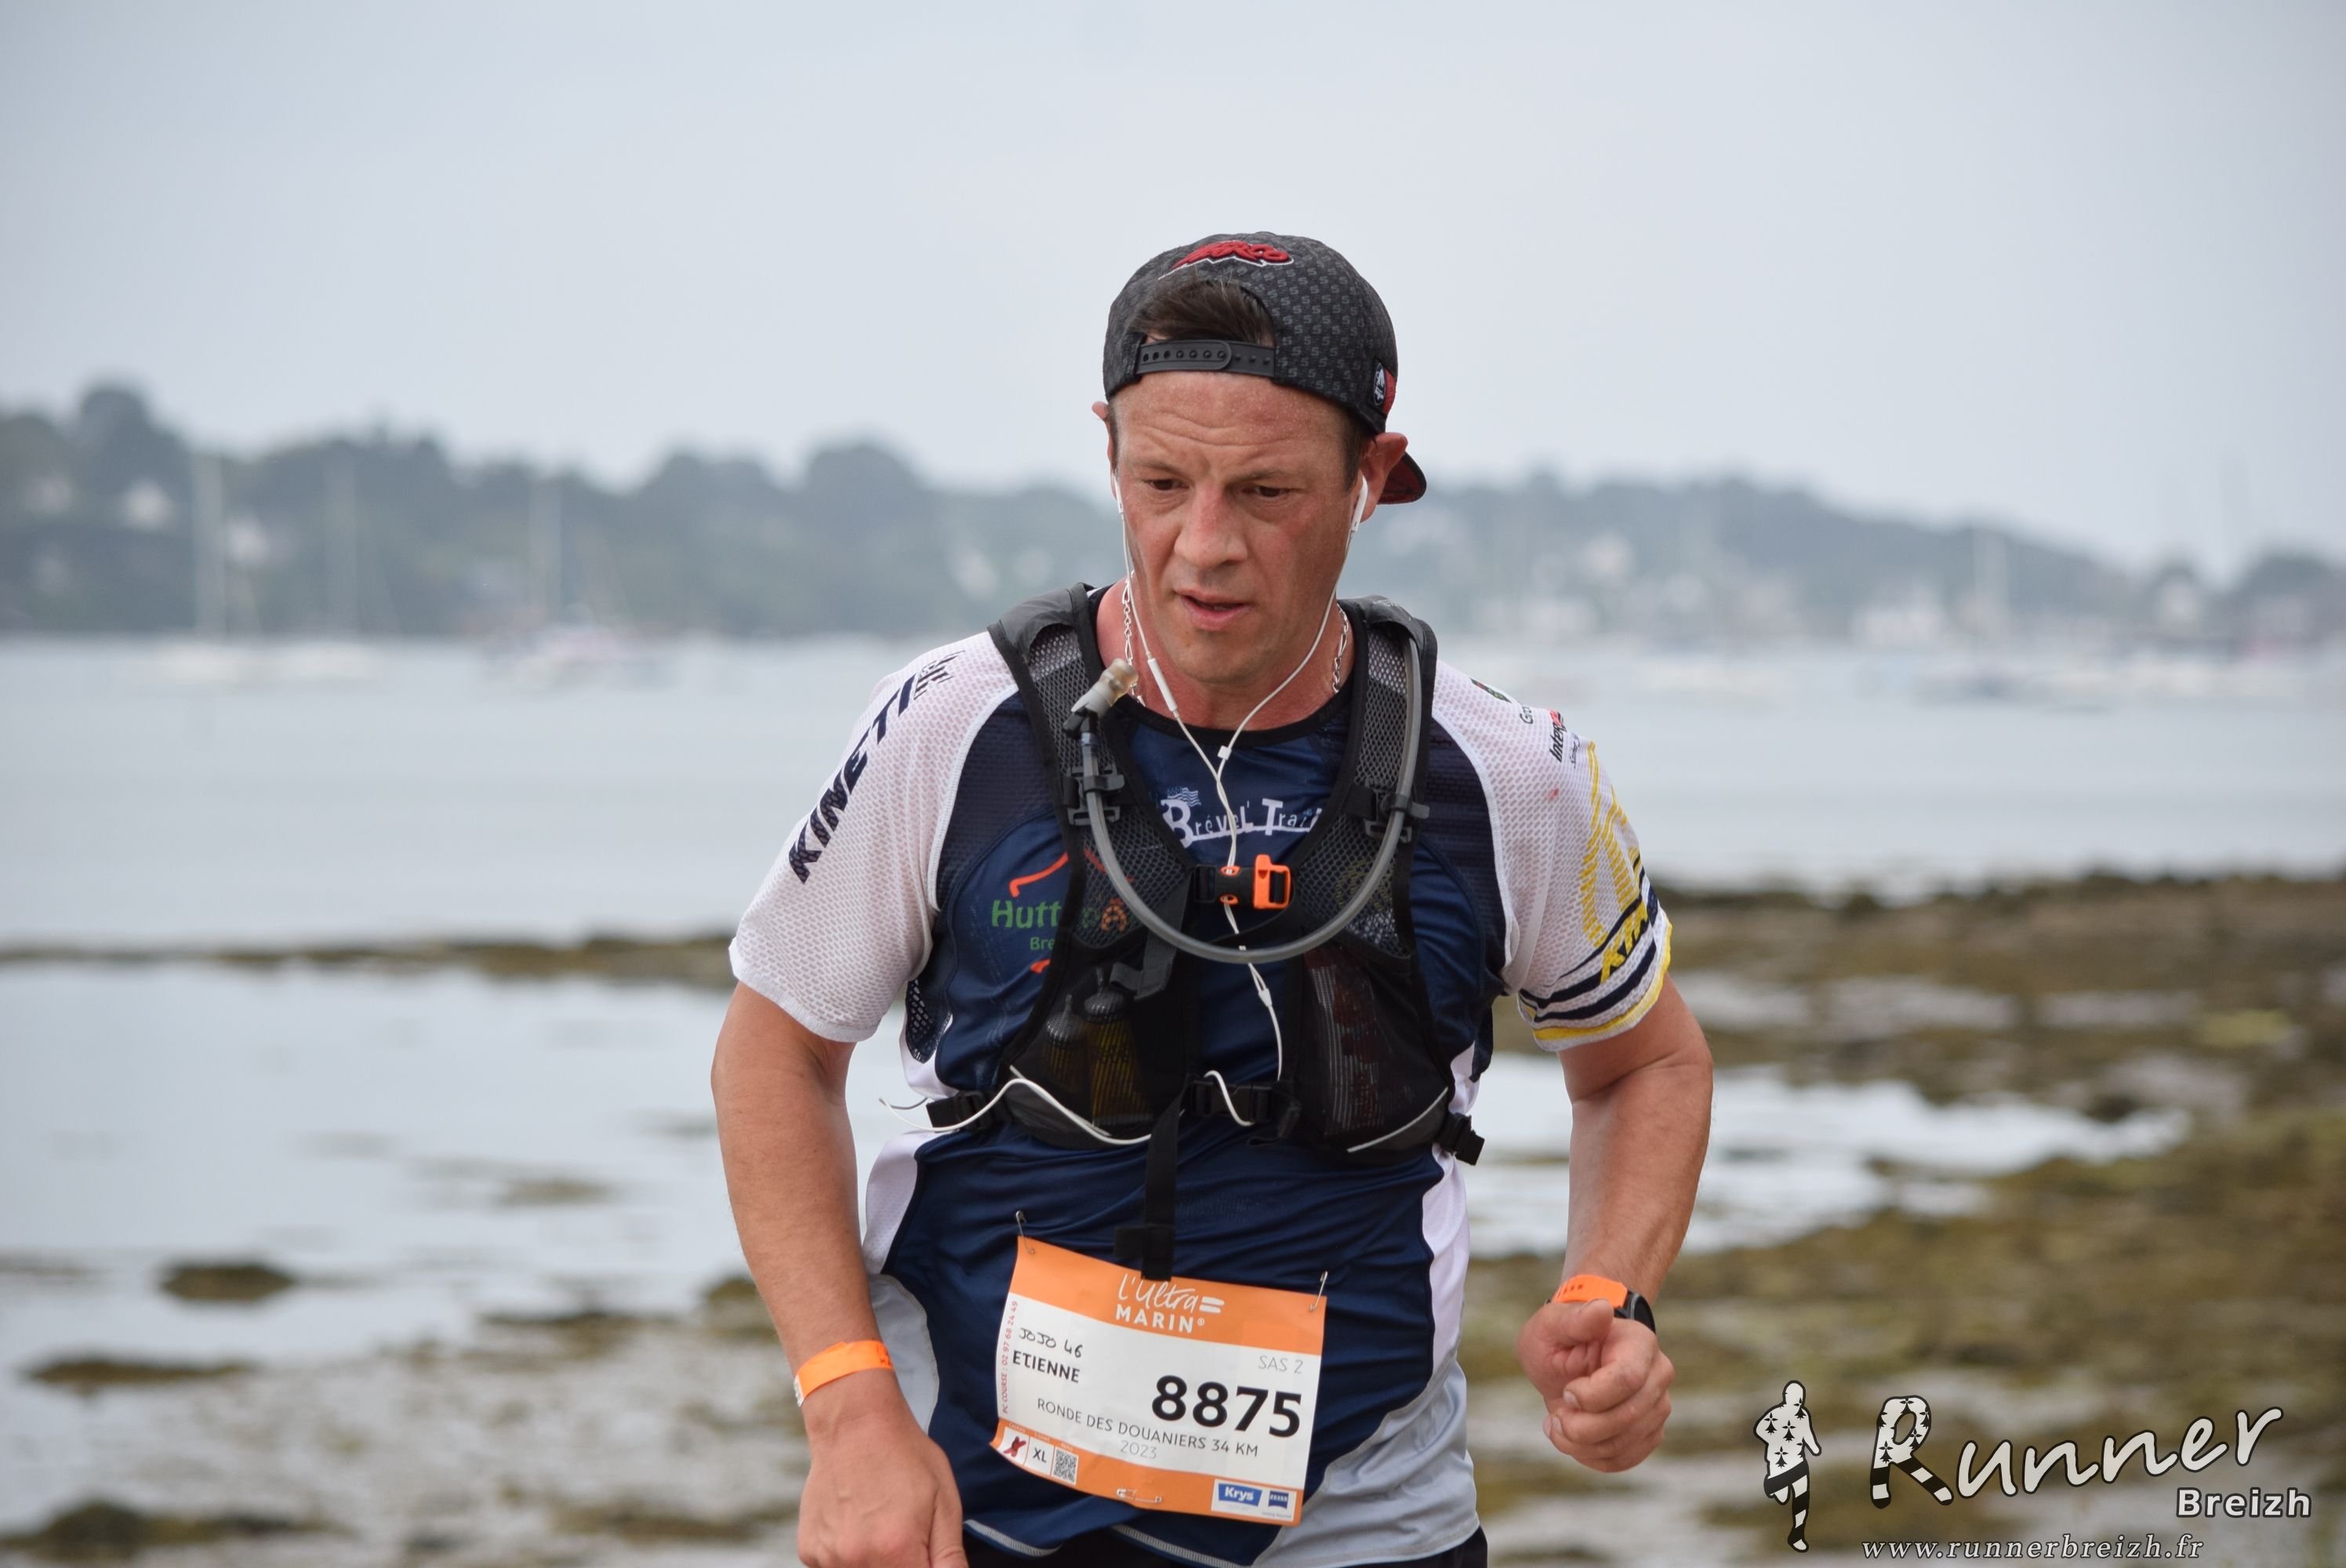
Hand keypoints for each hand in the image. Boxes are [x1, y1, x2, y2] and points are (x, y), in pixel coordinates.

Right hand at [796, 1375, 967, 1566]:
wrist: (853, 1424)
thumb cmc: (904, 1456)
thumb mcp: (944, 1500)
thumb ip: (949, 1556)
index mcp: (895, 1550)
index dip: (924, 1566)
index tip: (923, 1550)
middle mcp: (856, 1560)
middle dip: (900, 1564)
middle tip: (903, 1532)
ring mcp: (828, 1557)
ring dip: (875, 1562)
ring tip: (879, 1524)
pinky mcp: (809, 1551)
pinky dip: (849, 1556)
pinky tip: (857, 1523)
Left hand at [1516, 1297, 1673, 1472]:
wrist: (1570, 1359)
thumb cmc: (1560, 1337)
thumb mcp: (1552, 1324)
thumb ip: (1574, 1318)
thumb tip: (1602, 1308)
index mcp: (1639, 1343)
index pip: (1626, 1380)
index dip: (1589, 1396)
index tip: (1566, 1391)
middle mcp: (1658, 1375)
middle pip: (1626, 1418)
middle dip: (1580, 1426)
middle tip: (1555, 1416)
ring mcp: (1658, 1406)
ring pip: (1623, 1444)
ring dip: (1580, 1444)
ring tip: (1559, 1424)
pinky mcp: (1650, 1433)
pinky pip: (1624, 1460)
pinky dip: (1591, 1457)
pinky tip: (1573, 1439)